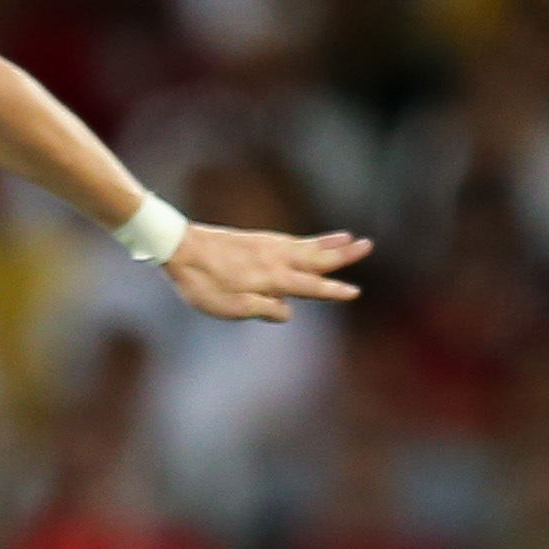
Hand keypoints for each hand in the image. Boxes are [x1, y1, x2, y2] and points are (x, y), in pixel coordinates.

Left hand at [162, 220, 369, 322]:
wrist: (180, 247)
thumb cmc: (202, 283)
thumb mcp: (229, 307)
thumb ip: (262, 309)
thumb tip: (288, 311)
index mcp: (272, 278)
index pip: (310, 286)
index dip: (333, 290)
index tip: (355, 291)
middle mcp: (275, 259)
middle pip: (316, 257)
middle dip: (343, 254)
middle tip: (368, 245)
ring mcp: (267, 246)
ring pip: (306, 245)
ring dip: (330, 243)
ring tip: (349, 237)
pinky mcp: (257, 240)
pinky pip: (292, 239)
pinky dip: (308, 239)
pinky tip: (312, 241)